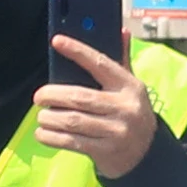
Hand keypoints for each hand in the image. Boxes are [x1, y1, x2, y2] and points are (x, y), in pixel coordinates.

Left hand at [35, 37, 157, 178]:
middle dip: (53, 95)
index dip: (77, 51)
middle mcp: (125, 108)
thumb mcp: (131, 89)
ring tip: (41, 116)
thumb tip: (121, 31)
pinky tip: (43, 133)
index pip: (100, 63)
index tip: (57, 41)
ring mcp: (116, 131)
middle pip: (80, 97)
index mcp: (130, 87)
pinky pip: (73, 142)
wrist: (147, 155)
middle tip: (39, 96)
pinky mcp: (107, 151)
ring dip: (50, 118)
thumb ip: (121, 61)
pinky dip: (53, 137)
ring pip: (73, 121)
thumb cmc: (131, 114)